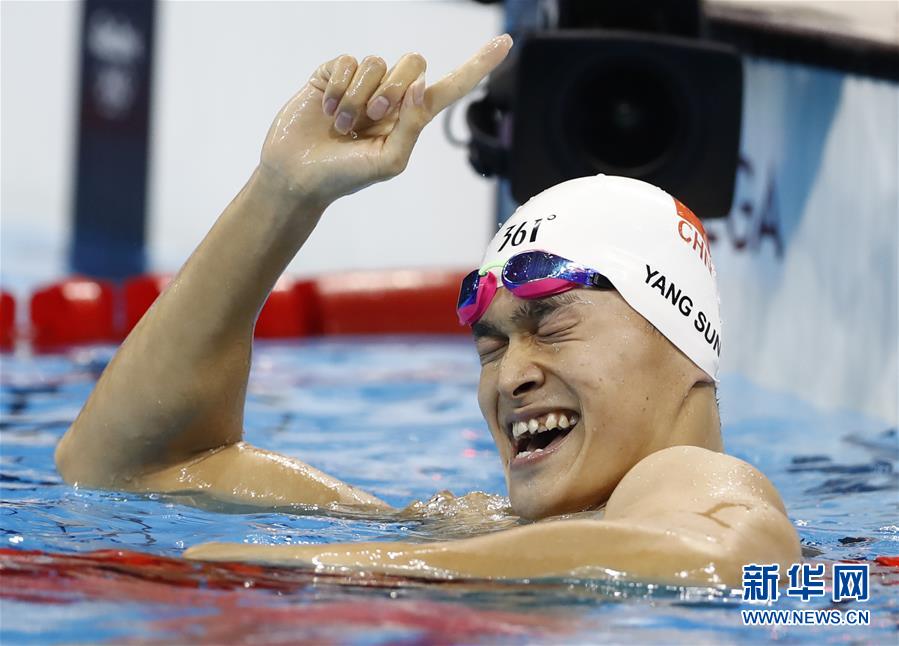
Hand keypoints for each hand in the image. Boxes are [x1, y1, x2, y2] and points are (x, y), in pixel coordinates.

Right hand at [259, 34, 512, 206]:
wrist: (297, 176)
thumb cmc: (345, 176)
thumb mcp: (388, 162)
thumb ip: (411, 125)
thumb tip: (419, 85)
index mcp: (410, 118)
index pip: (449, 87)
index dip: (477, 66)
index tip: (505, 42)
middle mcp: (389, 95)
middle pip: (413, 62)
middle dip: (393, 89)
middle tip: (372, 117)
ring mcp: (360, 83)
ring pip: (375, 62)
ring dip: (358, 96)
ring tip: (342, 125)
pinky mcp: (332, 75)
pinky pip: (346, 61)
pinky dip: (337, 88)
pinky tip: (327, 110)